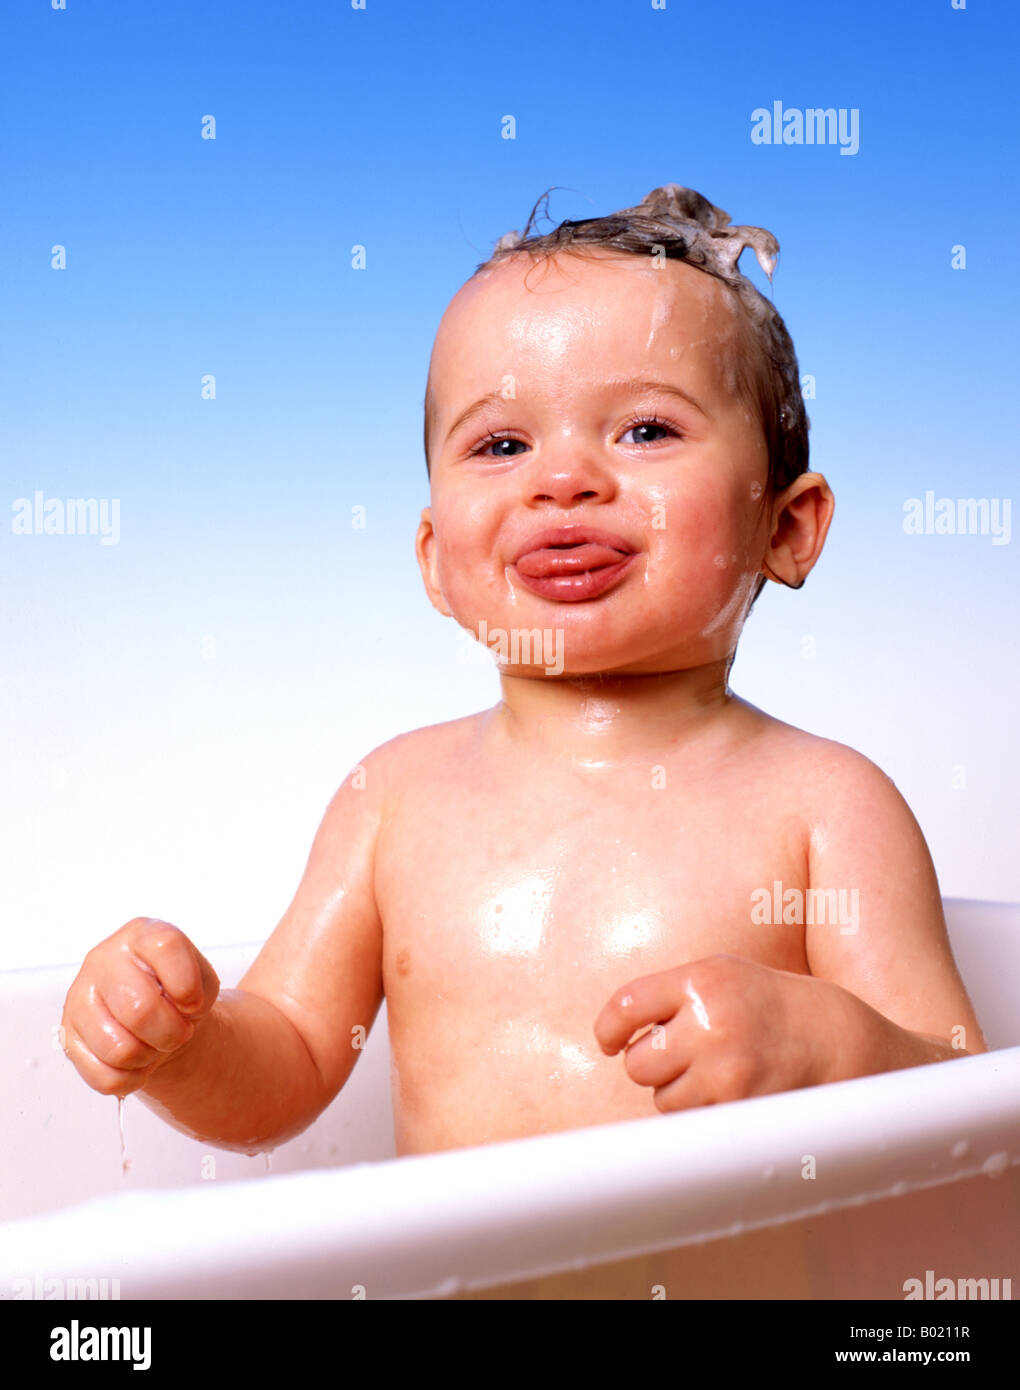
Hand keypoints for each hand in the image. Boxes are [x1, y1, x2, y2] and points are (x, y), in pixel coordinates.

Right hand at [61, 917, 219, 1098]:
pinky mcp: (67, 1035)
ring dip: (150, 1057)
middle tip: (180, 1033)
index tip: (194, 1002)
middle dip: (171, 1033)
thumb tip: (176, 1009)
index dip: (187, 983)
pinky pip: (104, 1076)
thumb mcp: (202, 982)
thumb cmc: (180, 993)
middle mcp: (104, 959)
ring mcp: (80, 997)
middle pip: (139, 1009)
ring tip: (155, 1044)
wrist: (159, 1018)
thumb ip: (198, 987)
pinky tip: (137, 1061)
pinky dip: (131, 1078)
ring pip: (120, 1049)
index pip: (166, 947)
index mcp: (142, 935)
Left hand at [594, 953, 861, 1111]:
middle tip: (683, 1054)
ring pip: (663, 1098)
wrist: (837, 1039)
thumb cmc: (767, 1004)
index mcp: (702, 981)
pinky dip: (705, 1111)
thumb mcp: (722, 974)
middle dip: (652, 1063)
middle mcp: (710, 1022)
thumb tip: (610, 1033)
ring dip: (681, 1090)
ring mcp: (726, 1068)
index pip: (626, 1006)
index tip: (608, 1041)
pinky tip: (734, 1089)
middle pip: (637, 1063)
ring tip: (719, 1068)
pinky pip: (693, 1121)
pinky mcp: (741, 1107)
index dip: (608, 1029)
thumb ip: (668, 994)